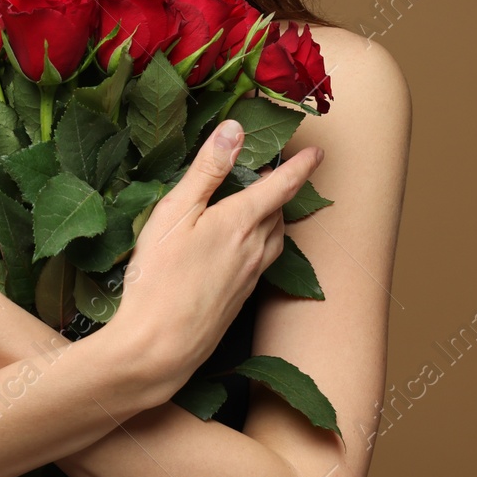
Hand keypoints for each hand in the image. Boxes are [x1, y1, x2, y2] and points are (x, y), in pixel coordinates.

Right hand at [108, 118, 323, 394]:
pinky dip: (261, 244)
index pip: (280, 187)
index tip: (317, 153)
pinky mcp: (239, 300)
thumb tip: (234, 130)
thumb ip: (207, 170)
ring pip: (274, 240)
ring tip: (260, 207)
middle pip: (279, 213)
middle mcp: (253, 250)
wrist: (160, 347)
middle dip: (281, 190)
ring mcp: (248, 278)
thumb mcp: (175, 212)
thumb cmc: (159, 276)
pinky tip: (240, 248)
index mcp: (240, 222)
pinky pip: (262, 262)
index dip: (300, 167)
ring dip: (274, 219)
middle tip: (271, 172)